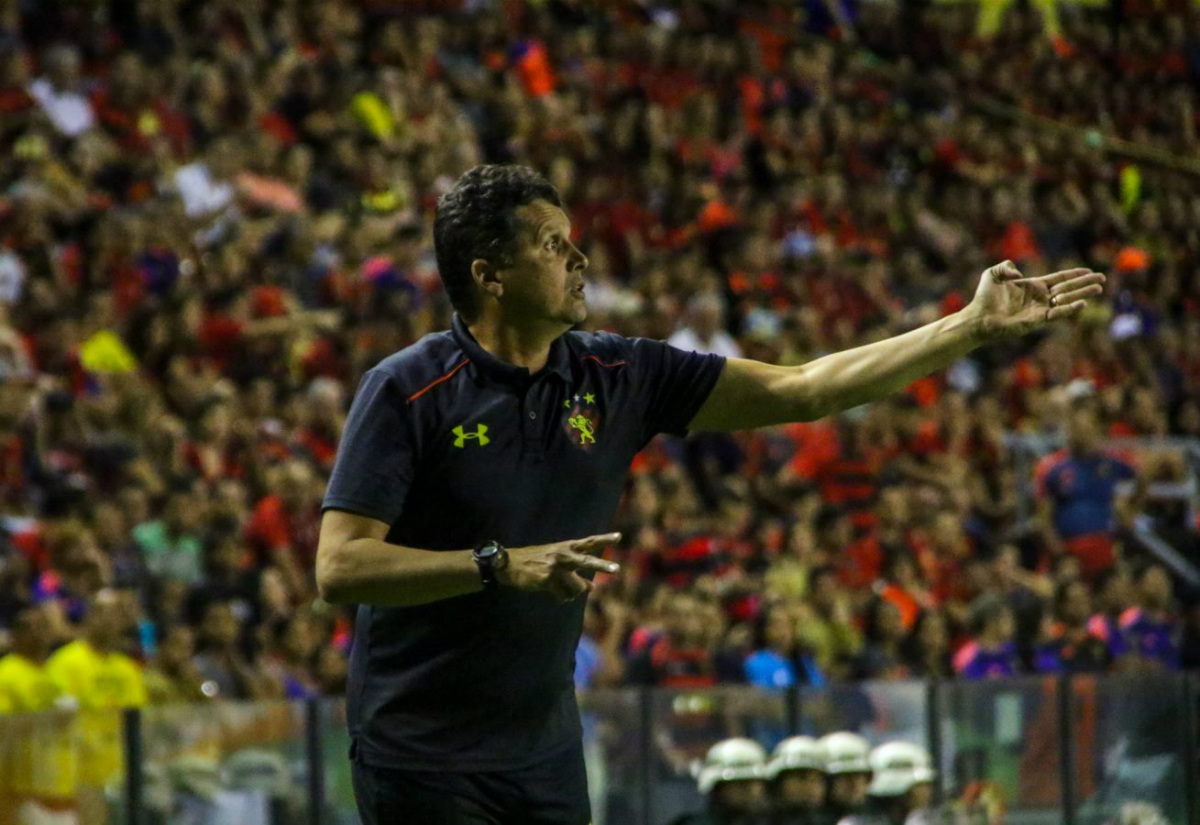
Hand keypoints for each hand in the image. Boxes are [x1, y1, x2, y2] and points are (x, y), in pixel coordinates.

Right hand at [498, 533, 620, 602]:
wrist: (509, 564)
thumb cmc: (534, 561)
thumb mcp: (555, 558)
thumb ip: (574, 568)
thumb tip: (592, 587)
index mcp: (566, 547)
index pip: (588, 542)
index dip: (604, 540)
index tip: (619, 537)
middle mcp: (562, 556)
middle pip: (587, 562)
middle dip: (603, 566)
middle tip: (616, 569)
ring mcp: (555, 568)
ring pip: (576, 588)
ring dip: (571, 593)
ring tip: (559, 588)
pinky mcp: (547, 581)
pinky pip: (563, 597)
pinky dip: (560, 598)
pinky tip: (550, 592)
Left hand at [965, 261, 1105, 340]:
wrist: (977, 318)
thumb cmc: (983, 297)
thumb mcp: (993, 273)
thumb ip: (1005, 266)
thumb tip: (1018, 272)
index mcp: (1032, 285)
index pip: (1058, 278)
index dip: (1073, 274)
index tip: (1088, 270)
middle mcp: (1039, 297)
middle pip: (1067, 288)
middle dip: (1085, 283)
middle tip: (1102, 279)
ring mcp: (1039, 309)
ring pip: (1066, 300)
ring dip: (1083, 294)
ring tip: (1098, 288)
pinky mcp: (1036, 320)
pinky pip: (1057, 313)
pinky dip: (1069, 309)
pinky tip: (1082, 303)